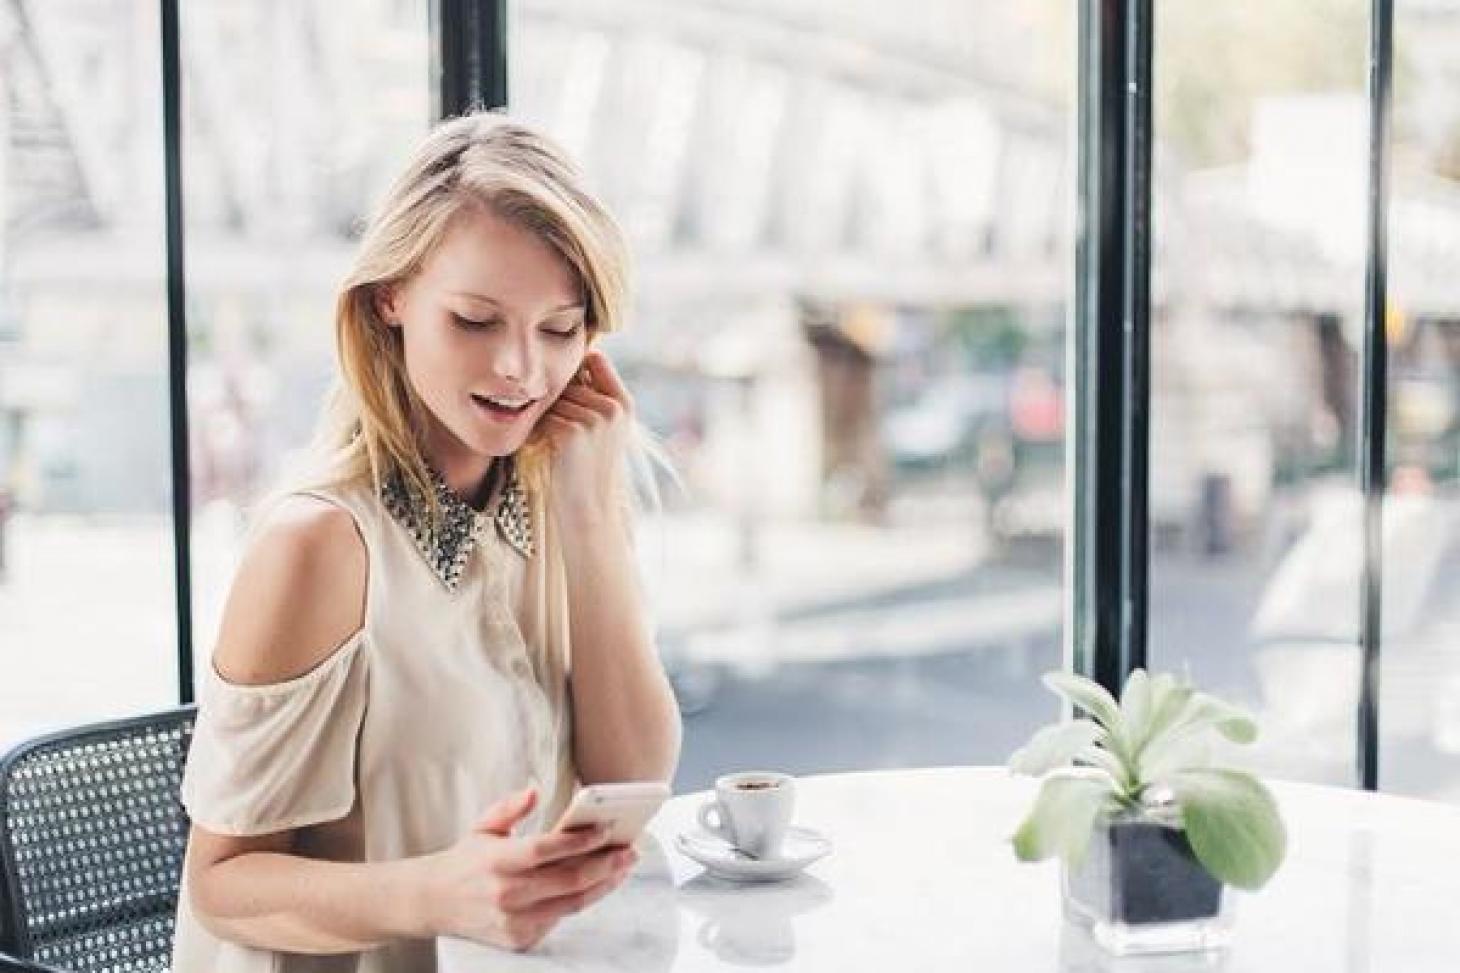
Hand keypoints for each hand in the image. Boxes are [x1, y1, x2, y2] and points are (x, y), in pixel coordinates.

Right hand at [418, 787, 638, 951]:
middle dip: (606, 864)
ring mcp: (514, 921)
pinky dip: (581, 900)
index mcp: (497, 861)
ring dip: (604, 884)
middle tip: (630, 850)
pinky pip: (559, 918)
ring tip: (622, 867)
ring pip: (572, 904)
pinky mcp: (519, 939)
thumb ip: (511, 807)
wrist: (432, 902)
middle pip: (569, 880)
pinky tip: (597, 884)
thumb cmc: (466, 860)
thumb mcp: (483, 826)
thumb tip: (534, 791)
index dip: (580, 840)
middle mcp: (507, 894)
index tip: (607, 828)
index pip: (547, 849)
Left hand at [536, 349, 633, 527]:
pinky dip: (540, 432)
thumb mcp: (604, 428)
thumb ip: (594, 395)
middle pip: (568, 381)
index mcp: (624, 402)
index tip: (569, 393)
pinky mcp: (573, 431)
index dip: (576, 370)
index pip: (595, 358)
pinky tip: (549, 451)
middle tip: (562, 434)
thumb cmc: (589, 468)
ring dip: (547, 418)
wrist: (588, 508)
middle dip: (558, 403)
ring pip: (554, 400)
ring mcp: (595, 418)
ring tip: (557, 445)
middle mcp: (613, 407)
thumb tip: (568, 363)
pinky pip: (544, 417)